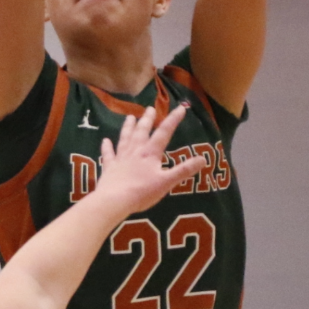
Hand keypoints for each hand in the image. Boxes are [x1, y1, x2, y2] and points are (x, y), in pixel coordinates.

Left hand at [90, 104, 205, 213]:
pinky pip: (108, 154)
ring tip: (130, 117)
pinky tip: (105, 140)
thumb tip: (203, 159)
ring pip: (125, 138)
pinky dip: (107, 147)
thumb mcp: (167, 182)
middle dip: (147, 119)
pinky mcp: (109, 168)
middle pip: (142, 131)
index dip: (173, 120)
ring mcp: (121, 158)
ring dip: (128, 127)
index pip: (164, 133)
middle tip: (150, 108)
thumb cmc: (142, 192)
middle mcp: (135, 151)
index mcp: (150, 153)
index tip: (181, 109)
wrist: (114, 200)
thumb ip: (184, 170)